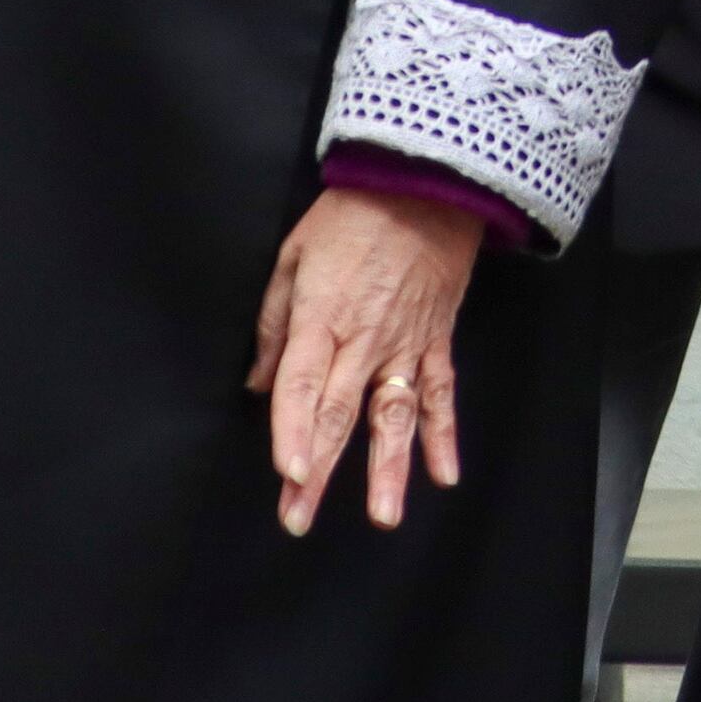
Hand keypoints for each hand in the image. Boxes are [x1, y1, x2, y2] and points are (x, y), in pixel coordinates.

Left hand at [249, 184, 477, 535]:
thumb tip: (256, 384)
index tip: (290, 474)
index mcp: (322, 318)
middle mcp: (365, 340)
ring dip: (388, 468)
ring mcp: (405, 344)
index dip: (295, 432)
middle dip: (320, 471)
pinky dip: (444, 434)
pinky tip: (444, 474)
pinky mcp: (435, 339)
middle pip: (339, 415)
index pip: (302, 387)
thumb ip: (273, 324)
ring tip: (383, 516)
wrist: (424, 183)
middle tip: (300, 517)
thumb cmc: (351, 215)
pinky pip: (441, 393)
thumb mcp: (293, 256)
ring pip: (394, 416)